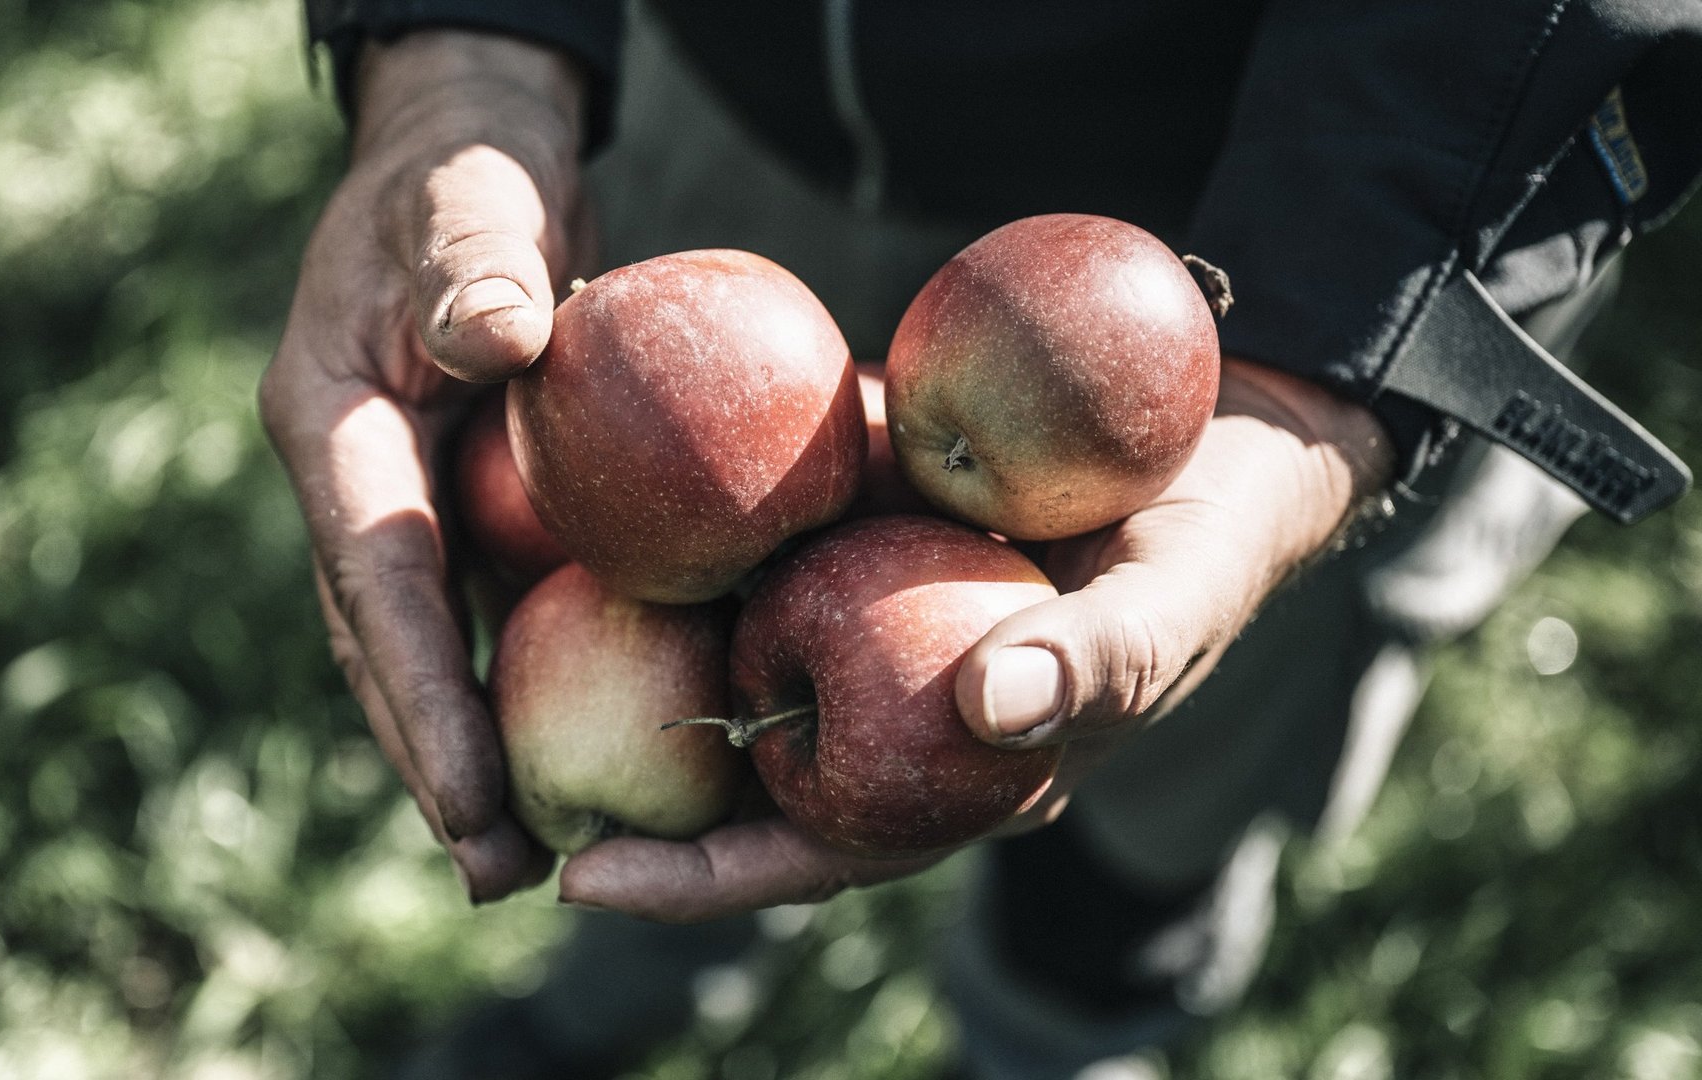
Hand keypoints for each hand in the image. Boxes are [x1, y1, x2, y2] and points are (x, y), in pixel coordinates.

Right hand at [258, 31, 585, 901]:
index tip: (471, 791)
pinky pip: (473, 612)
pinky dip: (506, 687)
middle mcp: (352, 483)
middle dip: (433, 762)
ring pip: (422, 649)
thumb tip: (503, 338)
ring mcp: (396, 504)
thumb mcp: (470, 200)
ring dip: (463, 753)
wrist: (461, 174)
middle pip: (384, 645)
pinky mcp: (450, 510)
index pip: (377, 575)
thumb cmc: (465, 178)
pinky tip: (555, 760)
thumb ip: (475, 265)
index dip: (422, 689)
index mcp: (332, 424)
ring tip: (513, 865)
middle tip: (494, 874)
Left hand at [556, 359, 1390, 921]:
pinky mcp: (859, 542)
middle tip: (496, 797)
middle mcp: (896, 712)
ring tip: (503, 670)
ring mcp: (870, 628)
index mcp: (957, 768)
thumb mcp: (1172, 600)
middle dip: (630, 796)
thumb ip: (1096, 660)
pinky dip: (683, 554)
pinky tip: (594, 518)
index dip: (702, 878)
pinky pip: (756, 557)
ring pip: (733, 668)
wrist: (1226, 428)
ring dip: (631, 676)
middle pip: (741, 780)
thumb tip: (983, 711)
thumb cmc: (1210, 535)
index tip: (584, 880)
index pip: (813, 851)